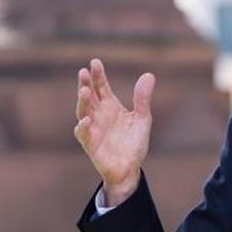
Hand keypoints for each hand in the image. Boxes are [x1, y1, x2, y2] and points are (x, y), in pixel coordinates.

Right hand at [74, 58, 155, 204]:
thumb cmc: (133, 143)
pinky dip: (83, 126)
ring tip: (84, 90)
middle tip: (84, 71)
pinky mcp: (90, 143)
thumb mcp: (142, 118)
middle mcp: (99, 114)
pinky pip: (83, 133)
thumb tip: (149, 75)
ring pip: (83, 111)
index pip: (102, 87)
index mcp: (110, 106)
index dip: (98, 75)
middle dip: (86, 83)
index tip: (95, 62)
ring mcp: (93, 128)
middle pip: (89, 96)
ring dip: (82, 101)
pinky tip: (87, 119)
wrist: (130, 168)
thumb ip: (142, 98)